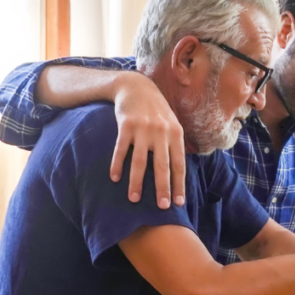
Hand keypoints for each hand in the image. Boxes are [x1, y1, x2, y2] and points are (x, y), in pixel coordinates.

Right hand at [111, 72, 185, 208]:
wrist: (136, 87)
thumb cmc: (156, 111)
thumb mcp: (172, 124)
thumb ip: (175, 145)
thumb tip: (179, 172)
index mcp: (176, 134)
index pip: (179, 164)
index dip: (179, 184)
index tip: (179, 202)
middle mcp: (161, 132)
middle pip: (162, 165)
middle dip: (162, 188)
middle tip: (162, 207)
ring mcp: (143, 129)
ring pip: (140, 161)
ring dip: (136, 182)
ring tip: (134, 199)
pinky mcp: (126, 125)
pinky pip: (120, 149)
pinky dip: (117, 164)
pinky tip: (115, 178)